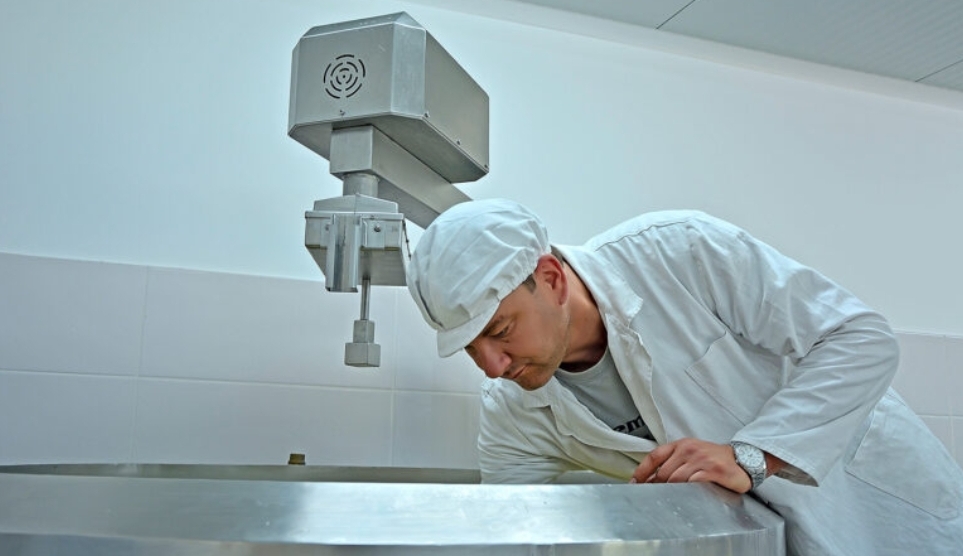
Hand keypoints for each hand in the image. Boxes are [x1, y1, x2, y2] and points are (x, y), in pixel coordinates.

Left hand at [630, 437, 751, 492]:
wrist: (741, 459)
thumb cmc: (713, 458)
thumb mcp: (690, 454)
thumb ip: (672, 463)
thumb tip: (650, 479)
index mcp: (681, 445)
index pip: (654, 456)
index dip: (642, 471)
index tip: (634, 483)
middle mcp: (689, 450)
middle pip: (663, 472)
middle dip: (656, 487)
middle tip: (652, 497)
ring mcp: (701, 459)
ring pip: (676, 479)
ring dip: (670, 491)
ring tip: (669, 499)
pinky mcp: (713, 471)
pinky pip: (693, 483)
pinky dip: (687, 491)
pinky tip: (687, 496)